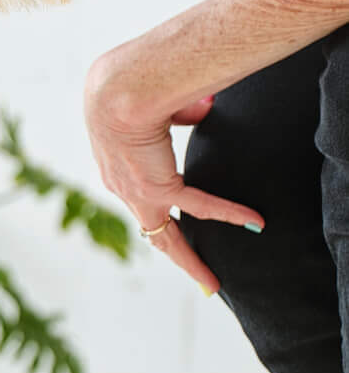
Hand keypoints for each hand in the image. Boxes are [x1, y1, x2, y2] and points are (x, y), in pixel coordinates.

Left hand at [83, 48, 262, 293]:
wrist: (118, 90)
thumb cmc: (132, 88)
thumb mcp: (158, 106)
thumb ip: (181, 113)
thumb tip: (202, 105)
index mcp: (119, 169)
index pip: (141, 202)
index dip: (160, 217)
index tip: (172, 228)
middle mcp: (124, 187)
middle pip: (153, 231)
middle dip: (177, 256)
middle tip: (199, 279)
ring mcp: (137, 192)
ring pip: (166, 236)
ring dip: (192, 260)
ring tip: (212, 283)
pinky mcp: (155, 187)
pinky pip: (199, 206)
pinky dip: (229, 212)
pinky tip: (254, 221)